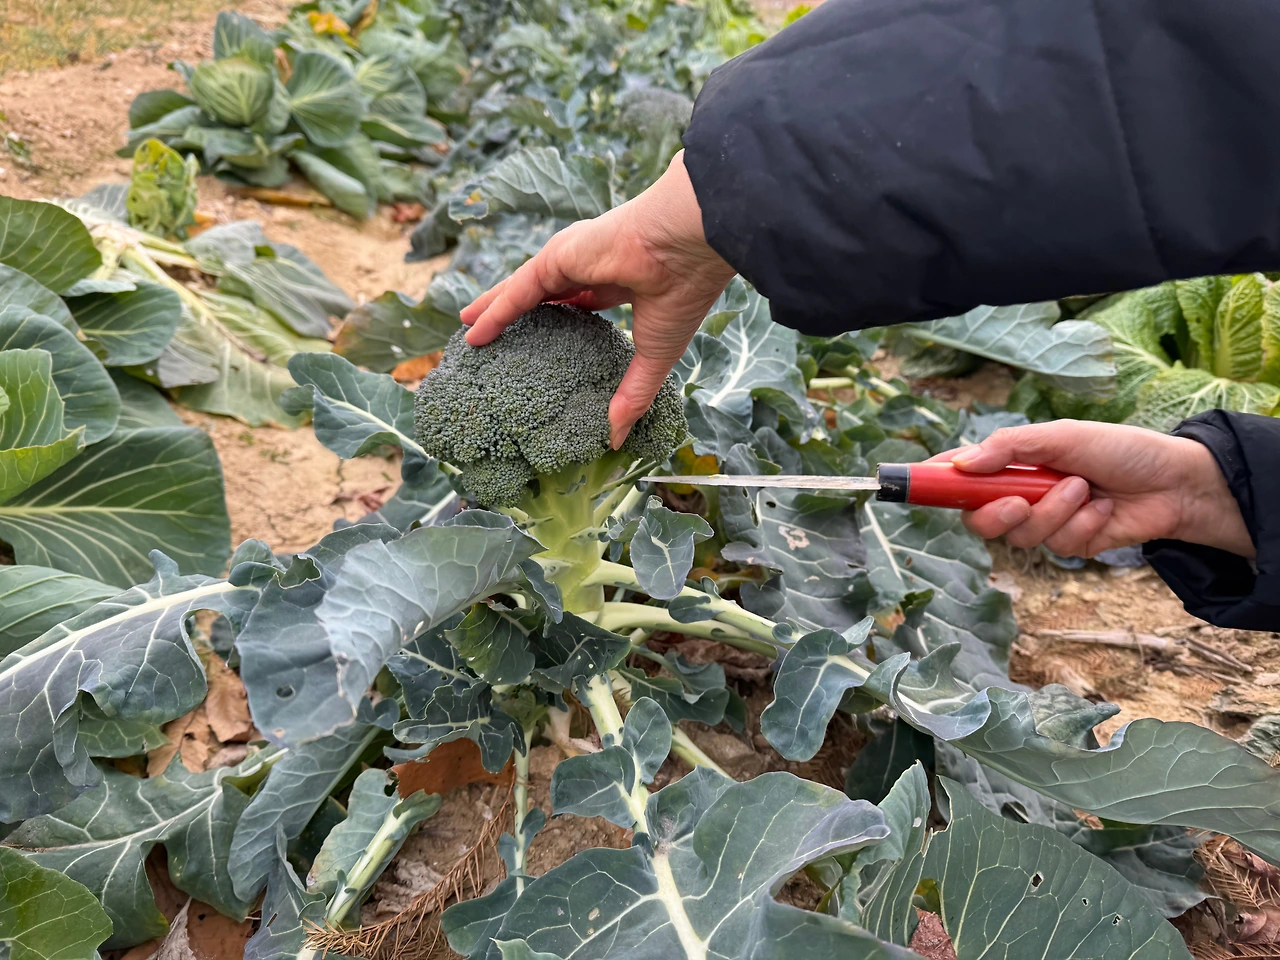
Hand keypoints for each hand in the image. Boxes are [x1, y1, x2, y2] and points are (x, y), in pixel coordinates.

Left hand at [460, 150, 736, 448]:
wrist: (682, 248)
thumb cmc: (679, 295)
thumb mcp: (654, 354)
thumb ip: (632, 395)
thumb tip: (617, 439)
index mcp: (620, 283)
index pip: (582, 303)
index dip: (562, 322)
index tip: (546, 342)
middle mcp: (590, 268)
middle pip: (543, 296)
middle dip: (520, 315)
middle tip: (495, 338)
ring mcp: (570, 261)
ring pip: (522, 291)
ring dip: (495, 310)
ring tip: (469, 329)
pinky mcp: (554, 258)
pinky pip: (516, 291)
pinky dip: (493, 311)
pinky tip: (471, 329)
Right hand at [929, 420, 1254, 558]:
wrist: (1174, 483)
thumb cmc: (1118, 448)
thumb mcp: (1060, 436)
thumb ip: (1009, 448)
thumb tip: (962, 464)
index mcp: (1012, 462)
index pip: (961, 474)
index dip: (937, 480)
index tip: (917, 482)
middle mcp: (1020, 493)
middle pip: (978, 519)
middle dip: (995, 514)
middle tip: (1017, 501)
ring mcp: (1043, 521)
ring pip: (1019, 536)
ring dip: (1053, 512)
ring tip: (1085, 489)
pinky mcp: (1068, 544)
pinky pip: (1056, 545)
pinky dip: (1080, 526)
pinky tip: (1101, 510)